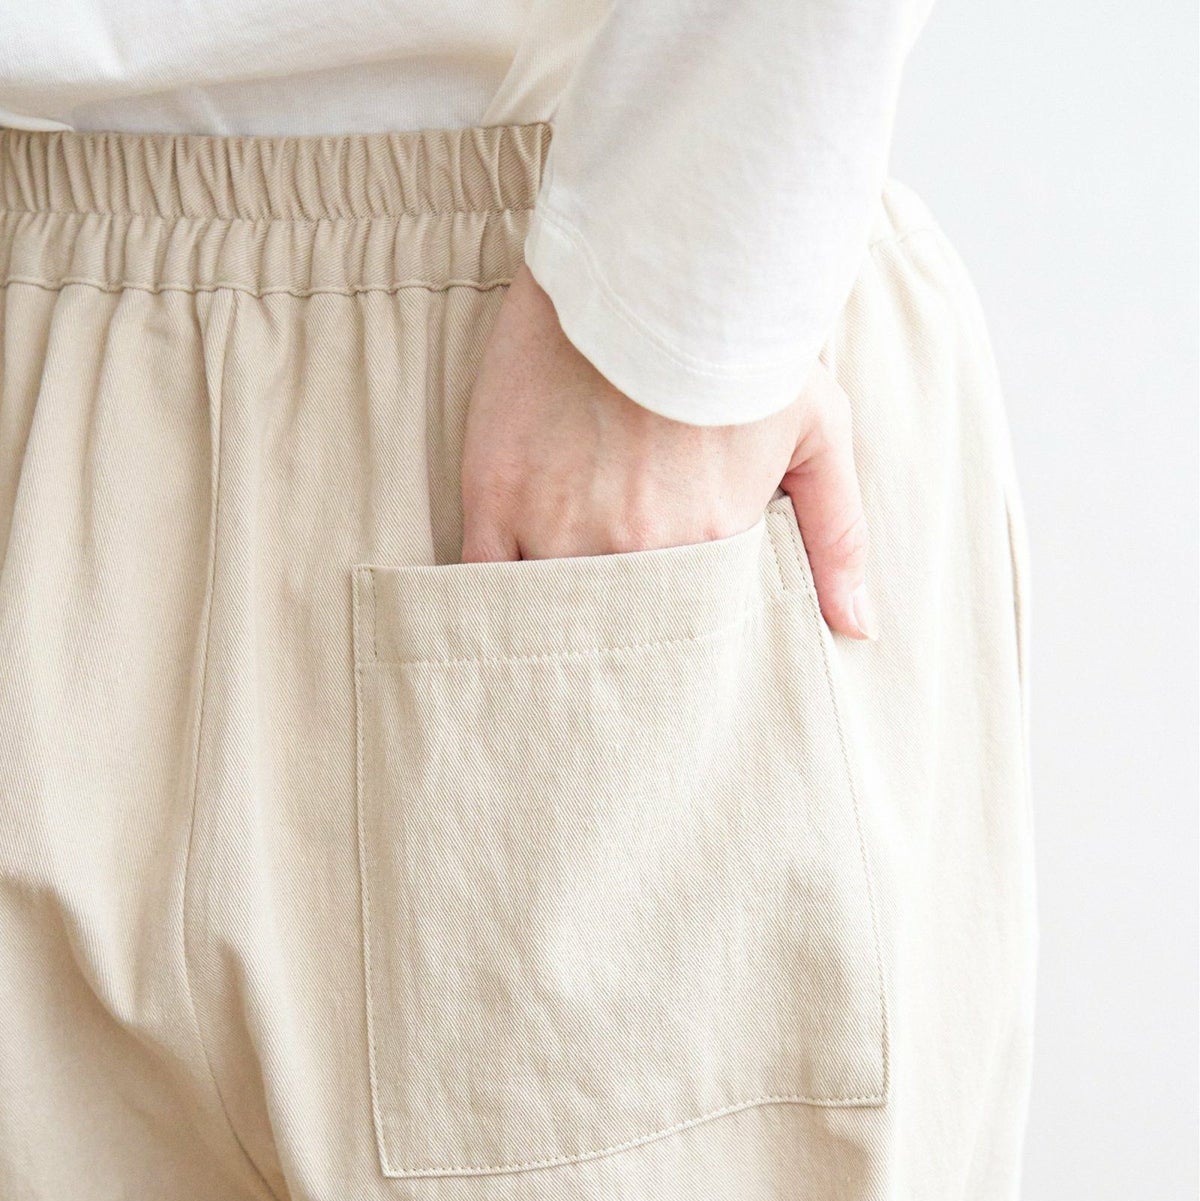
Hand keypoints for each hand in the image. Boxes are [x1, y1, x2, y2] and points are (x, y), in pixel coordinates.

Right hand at [460, 264, 875, 639]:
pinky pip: (479, 579)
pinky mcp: (494, 490)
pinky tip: (494, 619)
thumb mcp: (819, 431)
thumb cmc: (744, 338)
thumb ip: (839, 538)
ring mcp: (554, 523)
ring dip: (548, 631)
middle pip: (613, 635)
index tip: (663, 658)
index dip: (674, 647)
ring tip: (548, 648)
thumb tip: (858, 627)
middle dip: (611, 655)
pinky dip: (485, 606)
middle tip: (605, 675)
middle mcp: (630, 550)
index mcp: (708, 545)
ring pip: (544, 615)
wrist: (654, 253)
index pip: (687, 634)